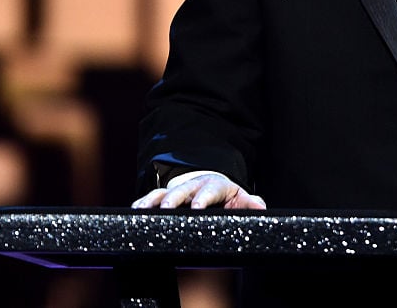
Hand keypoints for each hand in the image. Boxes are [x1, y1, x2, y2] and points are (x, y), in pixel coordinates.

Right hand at [131, 173, 266, 209]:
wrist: (208, 185)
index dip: (203, 198)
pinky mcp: (164, 196)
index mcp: (215, 185)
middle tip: (168, 209)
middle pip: (183, 189)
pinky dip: (143, 203)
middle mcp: (194, 185)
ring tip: (144, 209)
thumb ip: (249, 203)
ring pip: (164, 192)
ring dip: (154, 200)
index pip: (210, 190)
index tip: (198, 207)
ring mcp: (177, 189)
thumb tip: (261, 207)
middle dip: (174, 198)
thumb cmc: (225, 195)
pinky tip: (136, 211)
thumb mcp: (239, 198)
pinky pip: (152, 197)